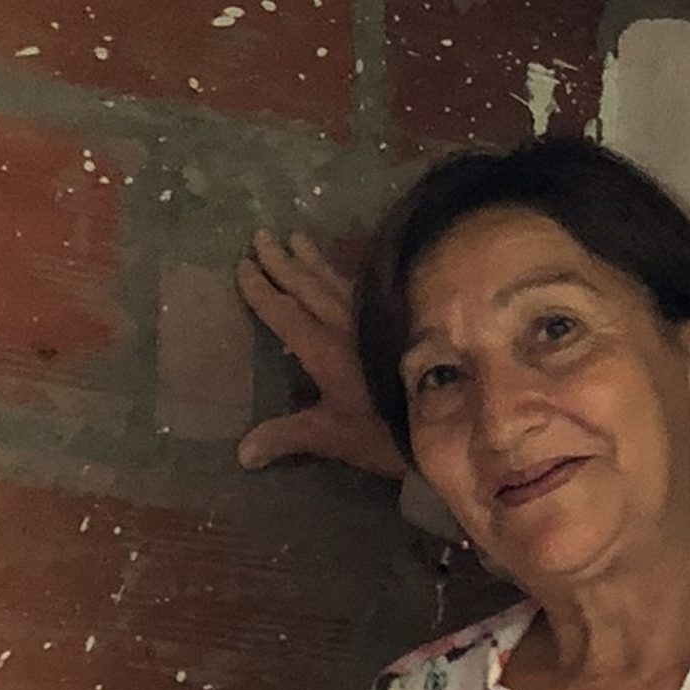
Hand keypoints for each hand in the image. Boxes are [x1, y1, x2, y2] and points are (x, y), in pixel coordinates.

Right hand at [234, 230, 405, 477]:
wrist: (447, 418)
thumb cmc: (383, 431)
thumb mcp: (333, 436)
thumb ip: (288, 436)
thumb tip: (242, 453)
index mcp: (321, 348)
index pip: (282, 312)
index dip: (260, 290)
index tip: (242, 265)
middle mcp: (343, 323)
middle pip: (306, 285)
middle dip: (281, 261)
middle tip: (260, 236)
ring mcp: (371, 316)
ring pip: (334, 279)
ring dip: (312, 258)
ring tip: (296, 237)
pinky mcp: (397, 315)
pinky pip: (364, 284)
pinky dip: (348, 270)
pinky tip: (347, 264)